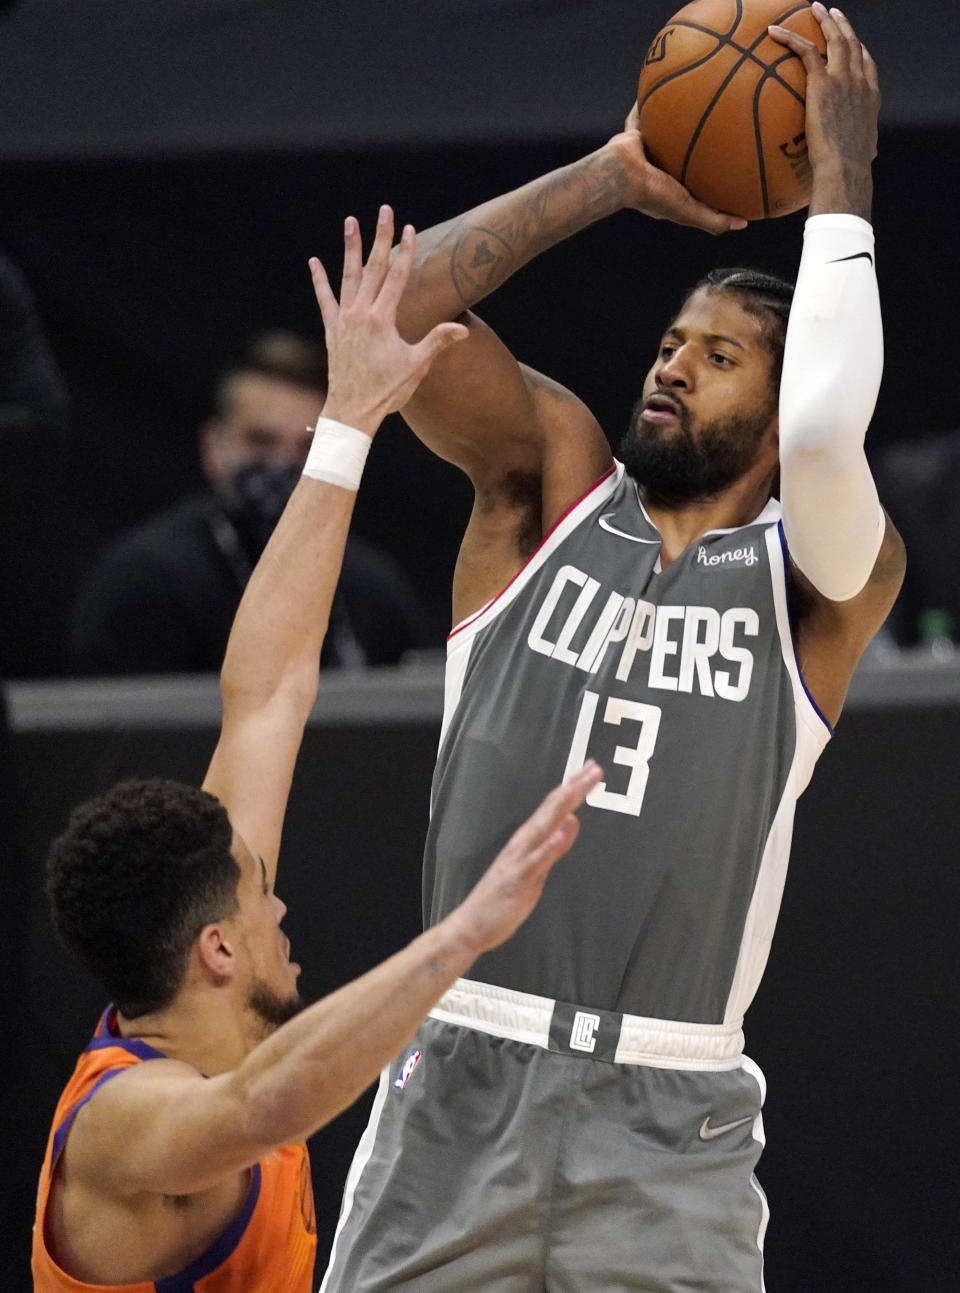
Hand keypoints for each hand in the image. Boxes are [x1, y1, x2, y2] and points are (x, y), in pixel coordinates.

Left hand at [309, 206, 468, 434]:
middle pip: (374, 268)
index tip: (410, 228)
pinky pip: (325, 299)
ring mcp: (343, 320)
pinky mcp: (332, 330)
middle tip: (384, 210)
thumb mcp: (416, 367)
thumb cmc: (386, 391)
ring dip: (350, 248)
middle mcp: (360, 314)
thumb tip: (463, 329)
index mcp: (382, 320)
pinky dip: (320, 280)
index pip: (397, 277)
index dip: (405, 251)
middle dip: (380, 237)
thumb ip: (437, 342)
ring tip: (351, 222)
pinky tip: (314, 261)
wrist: (352, 412)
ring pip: (348, 276)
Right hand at [445, 761, 603, 956]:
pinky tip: (563, 829)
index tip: (591, 771)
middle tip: (594, 768)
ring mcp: (521, 858)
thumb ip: (553, 847)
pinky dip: (550, 843)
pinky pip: (537, 859)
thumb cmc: (502, 899)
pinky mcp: (519, 878)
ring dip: (563, 806)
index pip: (554, 808)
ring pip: (544, 826)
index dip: (573, 788)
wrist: (471, 925)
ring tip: (578, 787)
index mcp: (528, 840)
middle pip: (552, 809)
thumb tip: (571, 822)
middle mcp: (524, 843)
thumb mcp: (536, 870)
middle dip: (573, 788)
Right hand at [604, 105, 747, 234]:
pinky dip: (648, 102)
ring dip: (677, 119)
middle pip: (683, 152)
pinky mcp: (634, 134)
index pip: (695, 181)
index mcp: (671, 187)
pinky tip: (661, 80)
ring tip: (694, 101)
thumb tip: (745, 224)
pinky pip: (642, 113)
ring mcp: (646, 150)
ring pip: (666, 132)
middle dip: (698, 143)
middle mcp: (659, 168)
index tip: (731, 165)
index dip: (711, 173)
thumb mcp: (689, 211)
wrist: (622, 176)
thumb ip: (714, 220)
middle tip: (720, 128)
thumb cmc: (654, 195)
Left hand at [769, 3, 878, 217]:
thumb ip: (856, 154)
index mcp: (870, 100)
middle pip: (854, 45)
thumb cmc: (849, 174)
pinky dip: (789, 37)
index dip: (862, 53)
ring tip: (815, 8)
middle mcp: (861, 83)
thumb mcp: (859, 160)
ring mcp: (844, 79)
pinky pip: (805, 50)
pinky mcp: (823, 83)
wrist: (845, 170)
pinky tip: (773, 31)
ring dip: (825, 21)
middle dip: (844, 27)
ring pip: (836, 39)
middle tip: (834, 14)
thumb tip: (853, 167)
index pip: (869, 67)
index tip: (856, 45)